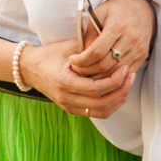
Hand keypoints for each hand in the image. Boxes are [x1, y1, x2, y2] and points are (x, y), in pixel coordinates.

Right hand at [19, 38, 134, 117]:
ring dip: (119, 99)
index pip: (96, 89)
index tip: (125, 68)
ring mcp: (68, 106)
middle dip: (121, 90)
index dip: (115, 81)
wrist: (29, 67)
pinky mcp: (72, 109)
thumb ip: (91, 50)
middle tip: (130, 75)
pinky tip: (118, 90)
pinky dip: (111, 103)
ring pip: (103, 111)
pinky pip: (97, 112)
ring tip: (127, 82)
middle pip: (103, 103)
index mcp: (63, 82)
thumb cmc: (50, 53)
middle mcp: (66, 98)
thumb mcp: (70, 47)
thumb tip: (116, 49)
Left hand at [69, 0, 153, 78]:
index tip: (72, 60)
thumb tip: (81, 56)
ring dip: (99, 75)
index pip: (97, 52)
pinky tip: (102, 72)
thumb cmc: (115, 9)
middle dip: (87, 70)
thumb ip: (90, 35)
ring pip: (115, 72)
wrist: (142, 7)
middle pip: (106, 65)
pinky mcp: (143, 56)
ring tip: (87, 71)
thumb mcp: (98, 15)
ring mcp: (139, 49)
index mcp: (118, 26)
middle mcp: (131, 39)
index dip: (82, 60)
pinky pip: (125, 72)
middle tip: (77, 68)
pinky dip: (112, 75)